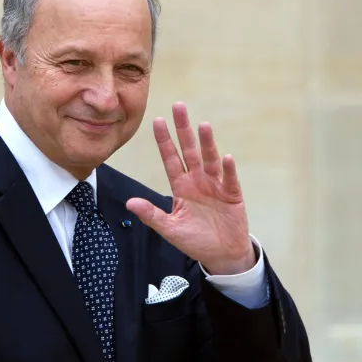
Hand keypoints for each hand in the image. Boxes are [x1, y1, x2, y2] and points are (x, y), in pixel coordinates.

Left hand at [125, 102, 255, 274]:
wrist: (222, 254)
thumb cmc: (195, 240)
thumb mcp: (169, 229)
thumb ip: (151, 215)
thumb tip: (129, 203)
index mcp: (181, 187)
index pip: (171, 159)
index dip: (165, 141)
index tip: (157, 121)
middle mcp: (198, 181)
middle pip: (190, 151)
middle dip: (184, 130)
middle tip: (178, 107)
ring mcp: (216, 186)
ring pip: (210, 160)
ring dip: (207, 143)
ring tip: (203, 125)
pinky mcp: (232, 195)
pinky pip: (229, 180)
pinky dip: (228, 170)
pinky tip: (226, 158)